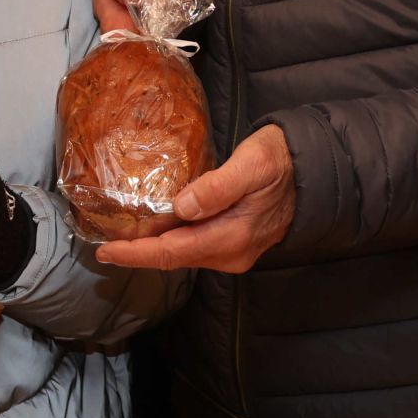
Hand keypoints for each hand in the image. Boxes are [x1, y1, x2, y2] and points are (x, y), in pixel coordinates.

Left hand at [94, 125, 296, 272]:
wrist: (314, 170)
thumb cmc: (280, 160)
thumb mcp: (251, 164)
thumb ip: (217, 188)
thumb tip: (181, 207)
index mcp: (232, 238)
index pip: (173, 252)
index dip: (136, 253)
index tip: (106, 251)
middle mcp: (231, 253)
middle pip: (173, 257)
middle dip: (138, 251)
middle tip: (103, 241)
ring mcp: (233, 251)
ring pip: (182, 253)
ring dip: (152, 246)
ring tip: (120, 235)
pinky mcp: (233, 241)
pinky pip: (193, 245)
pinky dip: (170, 238)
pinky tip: (153, 226)